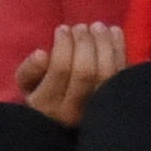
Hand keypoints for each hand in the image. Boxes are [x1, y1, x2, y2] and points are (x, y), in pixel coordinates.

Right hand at [12, 22, 128, 128]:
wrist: (67, 124)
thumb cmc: (43, 96)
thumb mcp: (27, 86)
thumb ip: (29, 70)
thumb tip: (42, 53)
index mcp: (48, 106)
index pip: (60, 71)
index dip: (64, 45)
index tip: (62, 28)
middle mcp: (75, 111)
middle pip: (86, 72)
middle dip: (85, 44)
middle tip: (81, 26)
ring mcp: (99, 108)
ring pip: (107, 72)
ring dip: (104, 43)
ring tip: (97, 26)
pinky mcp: (119, 101)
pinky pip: (123, 73)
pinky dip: (120, 48)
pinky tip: (115, 31)